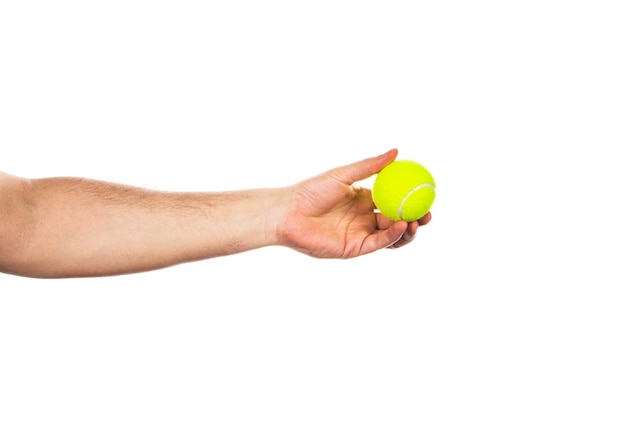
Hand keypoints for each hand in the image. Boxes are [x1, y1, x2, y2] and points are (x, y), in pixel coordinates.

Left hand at [278, 149, 430, 257]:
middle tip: (428, 214)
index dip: (411, 200)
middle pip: (397, 221)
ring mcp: (360, 234)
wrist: (288, 213)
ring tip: (417, 222)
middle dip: (416, 219)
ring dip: (407, 231)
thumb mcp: (343, 174)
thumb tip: (397, 152)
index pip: (393, 201)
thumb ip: (370, 166)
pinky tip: (401, 225)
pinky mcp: (354, 249)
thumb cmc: (311, 191)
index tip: (426, 193)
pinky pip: (378, 243)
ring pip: (391, 236)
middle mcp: (364, 218)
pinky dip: (392, 236)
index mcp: (363, 200)